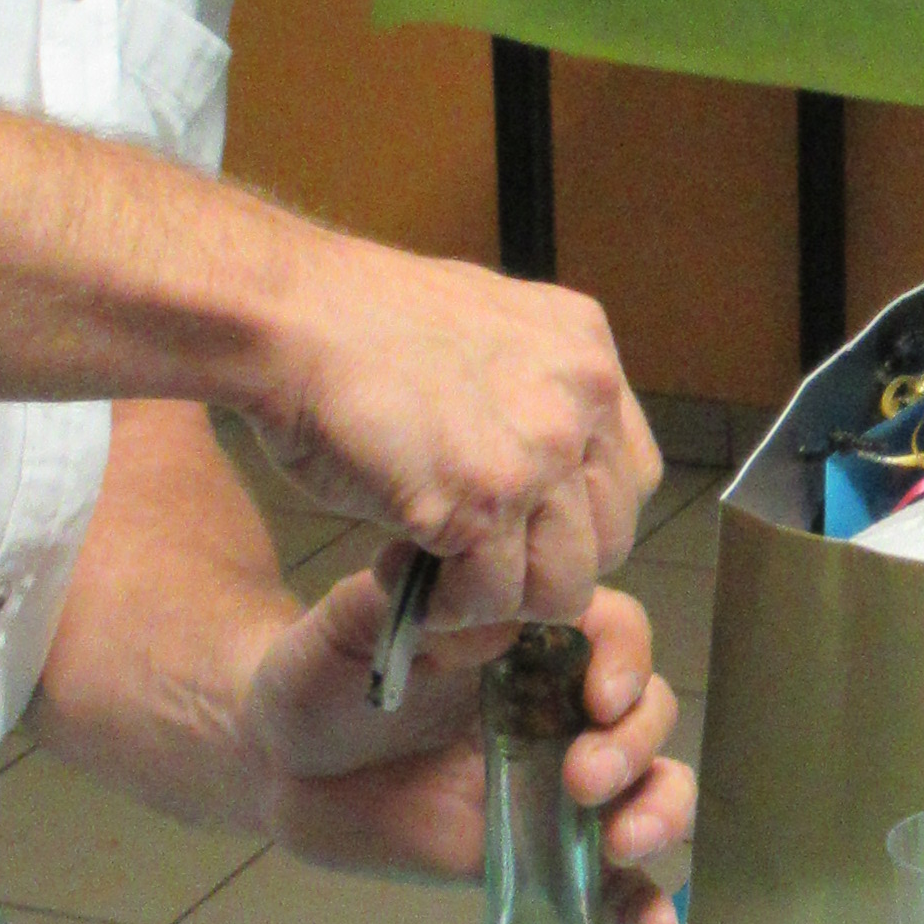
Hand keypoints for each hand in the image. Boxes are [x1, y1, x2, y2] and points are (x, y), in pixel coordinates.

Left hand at [237, 569, 695, 923]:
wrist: (287, 768)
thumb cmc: (322, 678)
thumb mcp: (349, 628)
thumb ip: (405, 603)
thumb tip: (489, 605)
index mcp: (531, 636)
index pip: (613, 630)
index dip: (624, 660)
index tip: (597, 699)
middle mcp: (562, 702)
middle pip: (645, 710)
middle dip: (634, 746)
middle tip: (580, 782)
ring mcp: (560, 781)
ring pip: (652, 785)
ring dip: (661, 812)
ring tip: (623, 844)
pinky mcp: (544, 853)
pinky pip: (609, 881)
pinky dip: (641, 905)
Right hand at [259, 240, 657, 622]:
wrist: (291, 315)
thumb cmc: (356, 323)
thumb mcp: (484, 330)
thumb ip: (530, 394)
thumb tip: (536, 467)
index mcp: (586, 354)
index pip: (632, 477)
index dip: (579, 519)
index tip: (527, 530)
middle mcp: (581, 400)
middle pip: (610, 539)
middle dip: (542, 567)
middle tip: (476, 562)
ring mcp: (538, 453)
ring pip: (565, 585)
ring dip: (499, 598)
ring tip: (438, 576)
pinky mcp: (483, 502)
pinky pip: (493, 597)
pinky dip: (449, 608)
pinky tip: (404, 574)